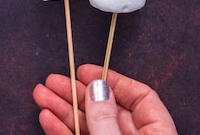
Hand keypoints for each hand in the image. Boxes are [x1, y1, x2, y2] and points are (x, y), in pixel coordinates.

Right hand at [33, 64, 177, 134]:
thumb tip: (98, 90)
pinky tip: (48, 118)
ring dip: (63, 110)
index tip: (85, 71)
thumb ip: (106, 121)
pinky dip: (62, 131)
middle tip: (54, 80)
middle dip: (77, 93)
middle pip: (106, 109)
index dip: (112, 80)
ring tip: (41, 94)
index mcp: (157, 134)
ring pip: (89, 126)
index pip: (139, 97)